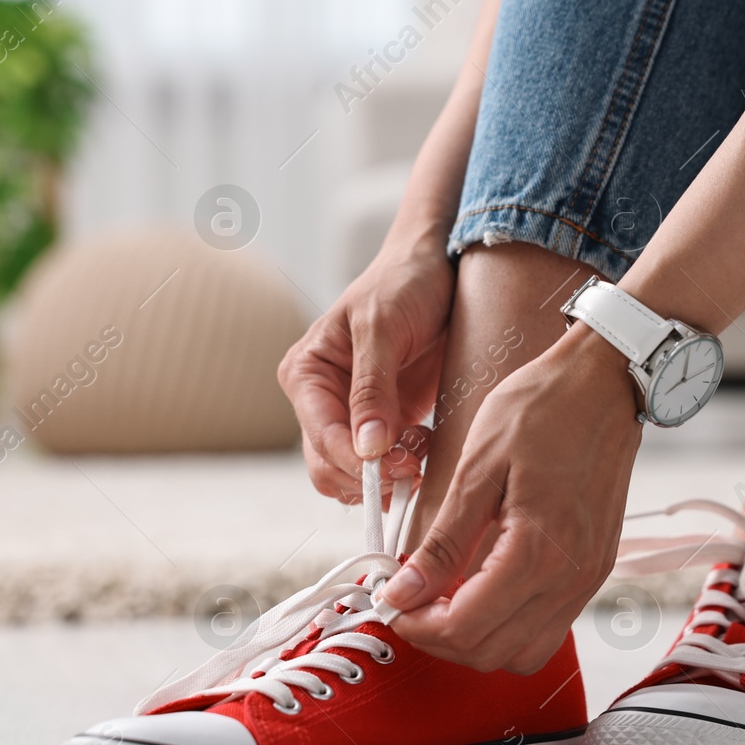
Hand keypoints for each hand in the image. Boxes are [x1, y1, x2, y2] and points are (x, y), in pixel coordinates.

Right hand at [277, 229, 453, 502]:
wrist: (438, 268)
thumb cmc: (403, 284)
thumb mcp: (383, 327)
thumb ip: (372, 387)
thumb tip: (367, 446)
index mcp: (307, 373)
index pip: (321, 436)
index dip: (356, 460)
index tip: (396, 465)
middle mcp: (322, 400)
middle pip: (329, 466)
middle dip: (370, 475)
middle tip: (413, 465)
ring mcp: (352, 415)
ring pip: (354, 475)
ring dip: (388, 476)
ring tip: (421, 449)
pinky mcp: (385, 423)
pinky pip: (383, 466)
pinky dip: (403, 469)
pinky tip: (425, 446)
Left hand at [379, 326, 642, 672]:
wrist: (605, 382)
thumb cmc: (542, 408)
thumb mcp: (477, 468)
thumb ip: (444, 541)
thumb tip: (406, 591)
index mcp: (538, 552)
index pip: (465, 627)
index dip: (417, 625)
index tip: (391, 602)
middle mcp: (570, 579)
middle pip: (491, 653)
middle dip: (439, 638)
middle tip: (408, 602)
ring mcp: (588, 579)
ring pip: (523, 653)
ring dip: (476, 640)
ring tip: (442, 599)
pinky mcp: (595, 570)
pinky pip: (548, 626)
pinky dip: (508, 625)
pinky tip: (480, 588)